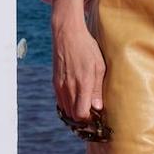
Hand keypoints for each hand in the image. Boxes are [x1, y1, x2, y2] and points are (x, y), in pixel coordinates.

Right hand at [50, 0, 105, 121]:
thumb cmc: (87, 48)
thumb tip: (98, 108)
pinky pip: (60, 101)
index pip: (82, 114)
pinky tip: (76, 99)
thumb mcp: (99, 66)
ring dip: (75, 112)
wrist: (67, 34)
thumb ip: (97, 89)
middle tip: (93, 115)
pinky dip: (68, 105)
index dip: (89, 119)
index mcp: (82, 84)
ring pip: (66, 110)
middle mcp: (69, 87)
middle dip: (83, 119)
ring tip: (86, 107)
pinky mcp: (55, 82)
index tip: (97, 117)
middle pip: (73, 116)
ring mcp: (60, 85)